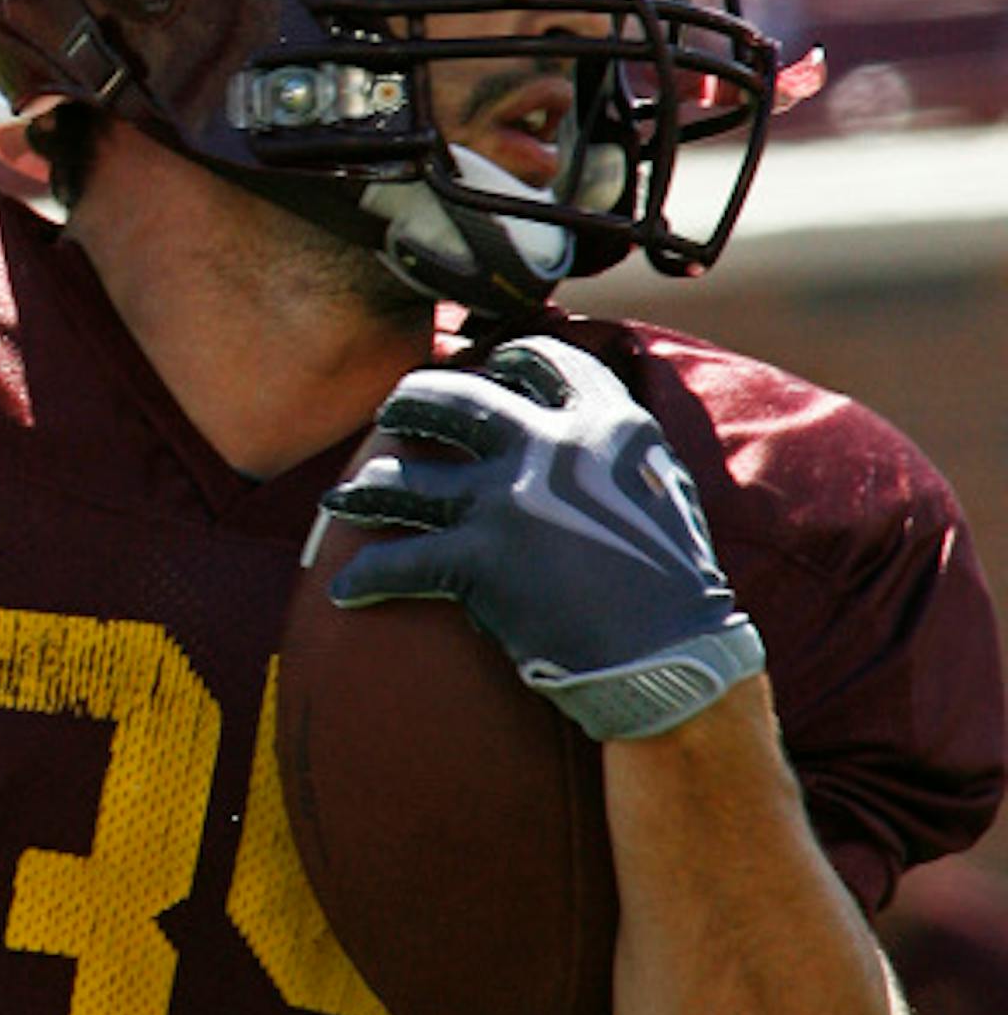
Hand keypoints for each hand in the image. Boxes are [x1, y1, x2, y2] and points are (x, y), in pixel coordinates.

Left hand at [316, 334, 763, 741]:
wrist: (668, 655)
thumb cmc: (673, 581)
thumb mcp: (659, 483)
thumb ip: (616, 446)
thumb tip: (590, 422)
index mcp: (605, 422)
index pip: (543, 361)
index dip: (505, 358)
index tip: (484, 367)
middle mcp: (549, 447)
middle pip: (457, 400)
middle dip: (413, 399)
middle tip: (393, 410)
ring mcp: (507, 500)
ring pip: (407, 476)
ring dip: (366, 486)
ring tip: (341, 496)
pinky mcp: (477, 558)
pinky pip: (400, 561)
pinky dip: (366, 577)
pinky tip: (346, 590)